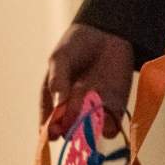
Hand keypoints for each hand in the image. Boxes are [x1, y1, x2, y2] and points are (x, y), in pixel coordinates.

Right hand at [41, 24, 133, 139]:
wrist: (107, 32)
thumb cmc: (77, 44)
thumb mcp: (61, 59)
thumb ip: (58, 81)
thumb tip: (59, 106)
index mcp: (54, 99)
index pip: (49, 121)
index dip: (50, 129)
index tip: (52, 132)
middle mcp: (72, 108)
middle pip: (69, 129)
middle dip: (70, 130)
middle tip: (72, 125)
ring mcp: (94, 109)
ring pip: (89, 131)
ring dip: (89, 132)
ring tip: (89, 122)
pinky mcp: (114, 107)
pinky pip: (111, 125)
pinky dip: (109, 128)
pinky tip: (107, 122)